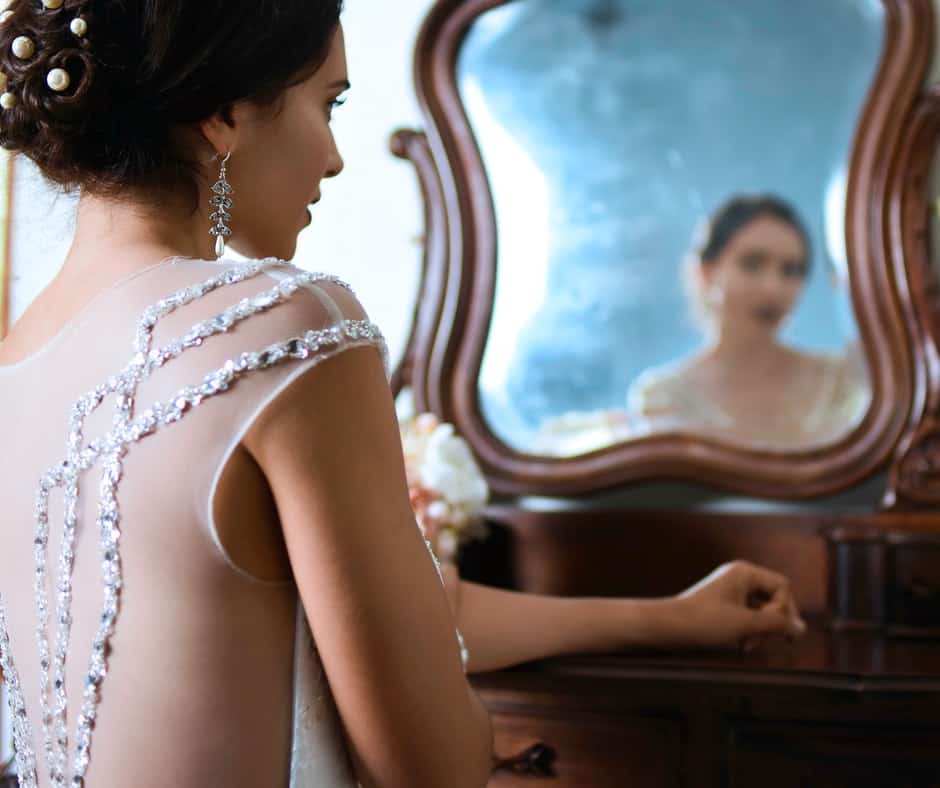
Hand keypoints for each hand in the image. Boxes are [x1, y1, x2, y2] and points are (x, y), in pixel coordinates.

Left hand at [674, 561, 806, 650]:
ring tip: (748, 645)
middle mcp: (739, 577)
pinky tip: (742, 644)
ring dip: (761, 630)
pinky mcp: (725, 604)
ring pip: (763, 610)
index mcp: (744, 572)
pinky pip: (749, 615)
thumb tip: (801, 627)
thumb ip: (777, 624)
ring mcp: (731, 590)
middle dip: (773, 622)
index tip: (772, 629)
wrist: (668, 626)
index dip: (784, 610)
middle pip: (775, 598)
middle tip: (764, 641)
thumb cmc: (703, 621)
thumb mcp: (745, 624)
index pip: (783, 587)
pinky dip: (749, 630)